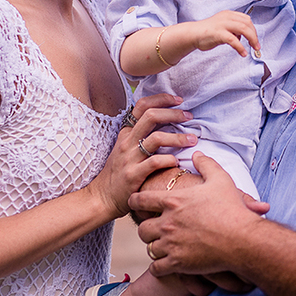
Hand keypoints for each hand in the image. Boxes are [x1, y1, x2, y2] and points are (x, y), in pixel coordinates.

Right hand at [86, 93, 194, 218]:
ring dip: (178, 138)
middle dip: (173, 113)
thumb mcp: (125, 149)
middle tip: (189, 116)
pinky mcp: (134, 175)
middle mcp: (128, 142)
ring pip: (157, 138)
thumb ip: (141, 135)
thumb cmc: (120, 172)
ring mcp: (130, 158)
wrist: (102, 197)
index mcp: (127, 133)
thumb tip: (166, 120)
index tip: (178, 100)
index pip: (142, 106)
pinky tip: (177, 162)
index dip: (161, 99)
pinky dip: (170, 160)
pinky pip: (155, 162)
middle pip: (151, 116)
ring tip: (193, 140)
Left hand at [130, 152, 267, 277]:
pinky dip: (160, 267)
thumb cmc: (231, 209)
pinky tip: (168, 264)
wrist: (242, 239)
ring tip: (164, 247)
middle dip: (147, 229)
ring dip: (155, 247)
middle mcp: (167, 223)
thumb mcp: (220, 180)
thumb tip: (197, 153)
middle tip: (156, 230)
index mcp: (173, 201)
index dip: (135, 201)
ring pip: (148, 248)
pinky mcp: (177, 263)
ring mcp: (171, 244)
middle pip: (142, 228)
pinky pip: (156, 268)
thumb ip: (206, 164)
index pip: (140, 200)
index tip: (135, 204)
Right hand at [186, 11, 260, 58]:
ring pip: (243, 29)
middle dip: (255, 36)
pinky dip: (240, 47)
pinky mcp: (218, 33)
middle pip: (247, 24)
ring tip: (254, 49)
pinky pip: (233, 40)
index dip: (253, 29)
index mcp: (228, 14)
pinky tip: (243, 53)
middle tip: (257, 46)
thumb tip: (242, 36)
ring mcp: (222, 24)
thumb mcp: (223, 26)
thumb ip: (233, 29)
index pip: (246, 19)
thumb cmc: (207, 32)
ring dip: (252, 39)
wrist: (192, 34)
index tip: (255, 39)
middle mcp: (226, 17)